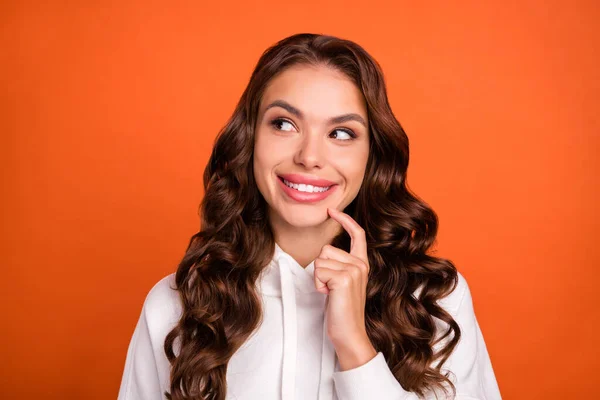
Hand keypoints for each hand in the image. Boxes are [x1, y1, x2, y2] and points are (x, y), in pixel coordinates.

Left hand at [314, 207, 376, 369]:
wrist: (349, 332)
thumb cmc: (341, 309)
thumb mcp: (343, 282)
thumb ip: (341, 265)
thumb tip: (326, 251)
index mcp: (362, 263)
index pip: (357, 234)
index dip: (345, 220)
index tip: (332, 210)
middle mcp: (360, 264)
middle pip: (326, 249)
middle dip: (320, 269)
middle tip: (331, 288)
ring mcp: (354, 271)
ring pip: (319, 260)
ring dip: (318, 278)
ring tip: (330, 293)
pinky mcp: (343, 278)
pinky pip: (318, 271)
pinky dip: (318, 285)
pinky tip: (329, 296)